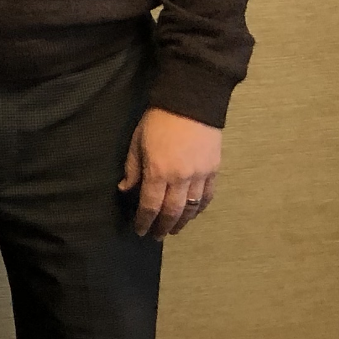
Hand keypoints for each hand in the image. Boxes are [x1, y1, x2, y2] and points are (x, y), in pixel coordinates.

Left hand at [119, 107, 221, 238]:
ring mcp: (200, 175)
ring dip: (183, 222)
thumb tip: (125, 189)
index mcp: (158, 172)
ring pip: (192, 208)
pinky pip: (208, 196)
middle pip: (172, 212)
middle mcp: (180, 178)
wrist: (191, 102)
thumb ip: (132, 168)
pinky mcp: (214, 170)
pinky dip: (200, 208)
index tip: (140, 231)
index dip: (144, 221)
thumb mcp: (137, 142)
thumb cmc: (158, 120)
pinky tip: (194, 214)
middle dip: (163, 227)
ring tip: (174, 230)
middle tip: (157, 236)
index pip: (150, 205)